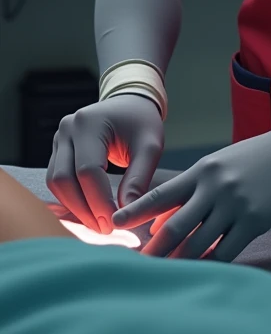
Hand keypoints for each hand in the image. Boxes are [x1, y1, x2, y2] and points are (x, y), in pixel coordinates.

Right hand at [46, 94, 163, 234]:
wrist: (130, 103)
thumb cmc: (142, 122)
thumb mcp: (150, 145)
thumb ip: (139, 178)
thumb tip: (127, 214)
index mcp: (90, 122)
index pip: (88, 170)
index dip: (99, 201)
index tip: (115, 223)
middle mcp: (68, 128)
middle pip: (65, 179)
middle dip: (84, 209)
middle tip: (105, 230)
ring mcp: (59, 138)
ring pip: (56, 183)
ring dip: (75, 207)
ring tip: (98, 224)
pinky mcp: (58, 149)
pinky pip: (57, 180)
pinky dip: (71, 199)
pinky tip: (89, 213)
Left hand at [112, 128, 270, 260]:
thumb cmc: (252, 159)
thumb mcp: (218, 165)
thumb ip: (191, 191)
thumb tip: (162, 222)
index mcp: (202, 170)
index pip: (162, 194)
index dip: (136, 211)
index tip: (115, 223)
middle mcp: (215, 187)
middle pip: (175, 226)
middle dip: (154, 248)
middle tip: (139, 263)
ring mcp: (234, 205)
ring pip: (198, 243)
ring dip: (180, 261)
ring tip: (166, 273)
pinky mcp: (254, 221)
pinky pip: (226, 251)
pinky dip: (210, 263)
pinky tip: (201, 269)